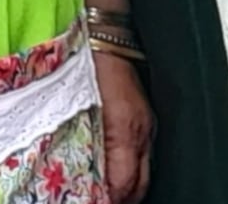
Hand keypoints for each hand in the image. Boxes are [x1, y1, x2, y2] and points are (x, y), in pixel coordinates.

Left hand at [92, 47, 152, 203]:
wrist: (108, 39)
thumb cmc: (90, 71)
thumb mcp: (79, 111)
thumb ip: (87, 147)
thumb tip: (86, 177)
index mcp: (125, 133)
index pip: (123, 184)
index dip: (108, 200)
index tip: (94, 202)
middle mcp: (142, 133)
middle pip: (139, 185)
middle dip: (122, 199)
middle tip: (101, 200)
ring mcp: (147, 125)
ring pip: (144, 172)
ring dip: (127, 187)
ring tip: (107, 192)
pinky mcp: (145, 118)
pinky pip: (144, 154)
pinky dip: (131, 169)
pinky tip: (116, 169)